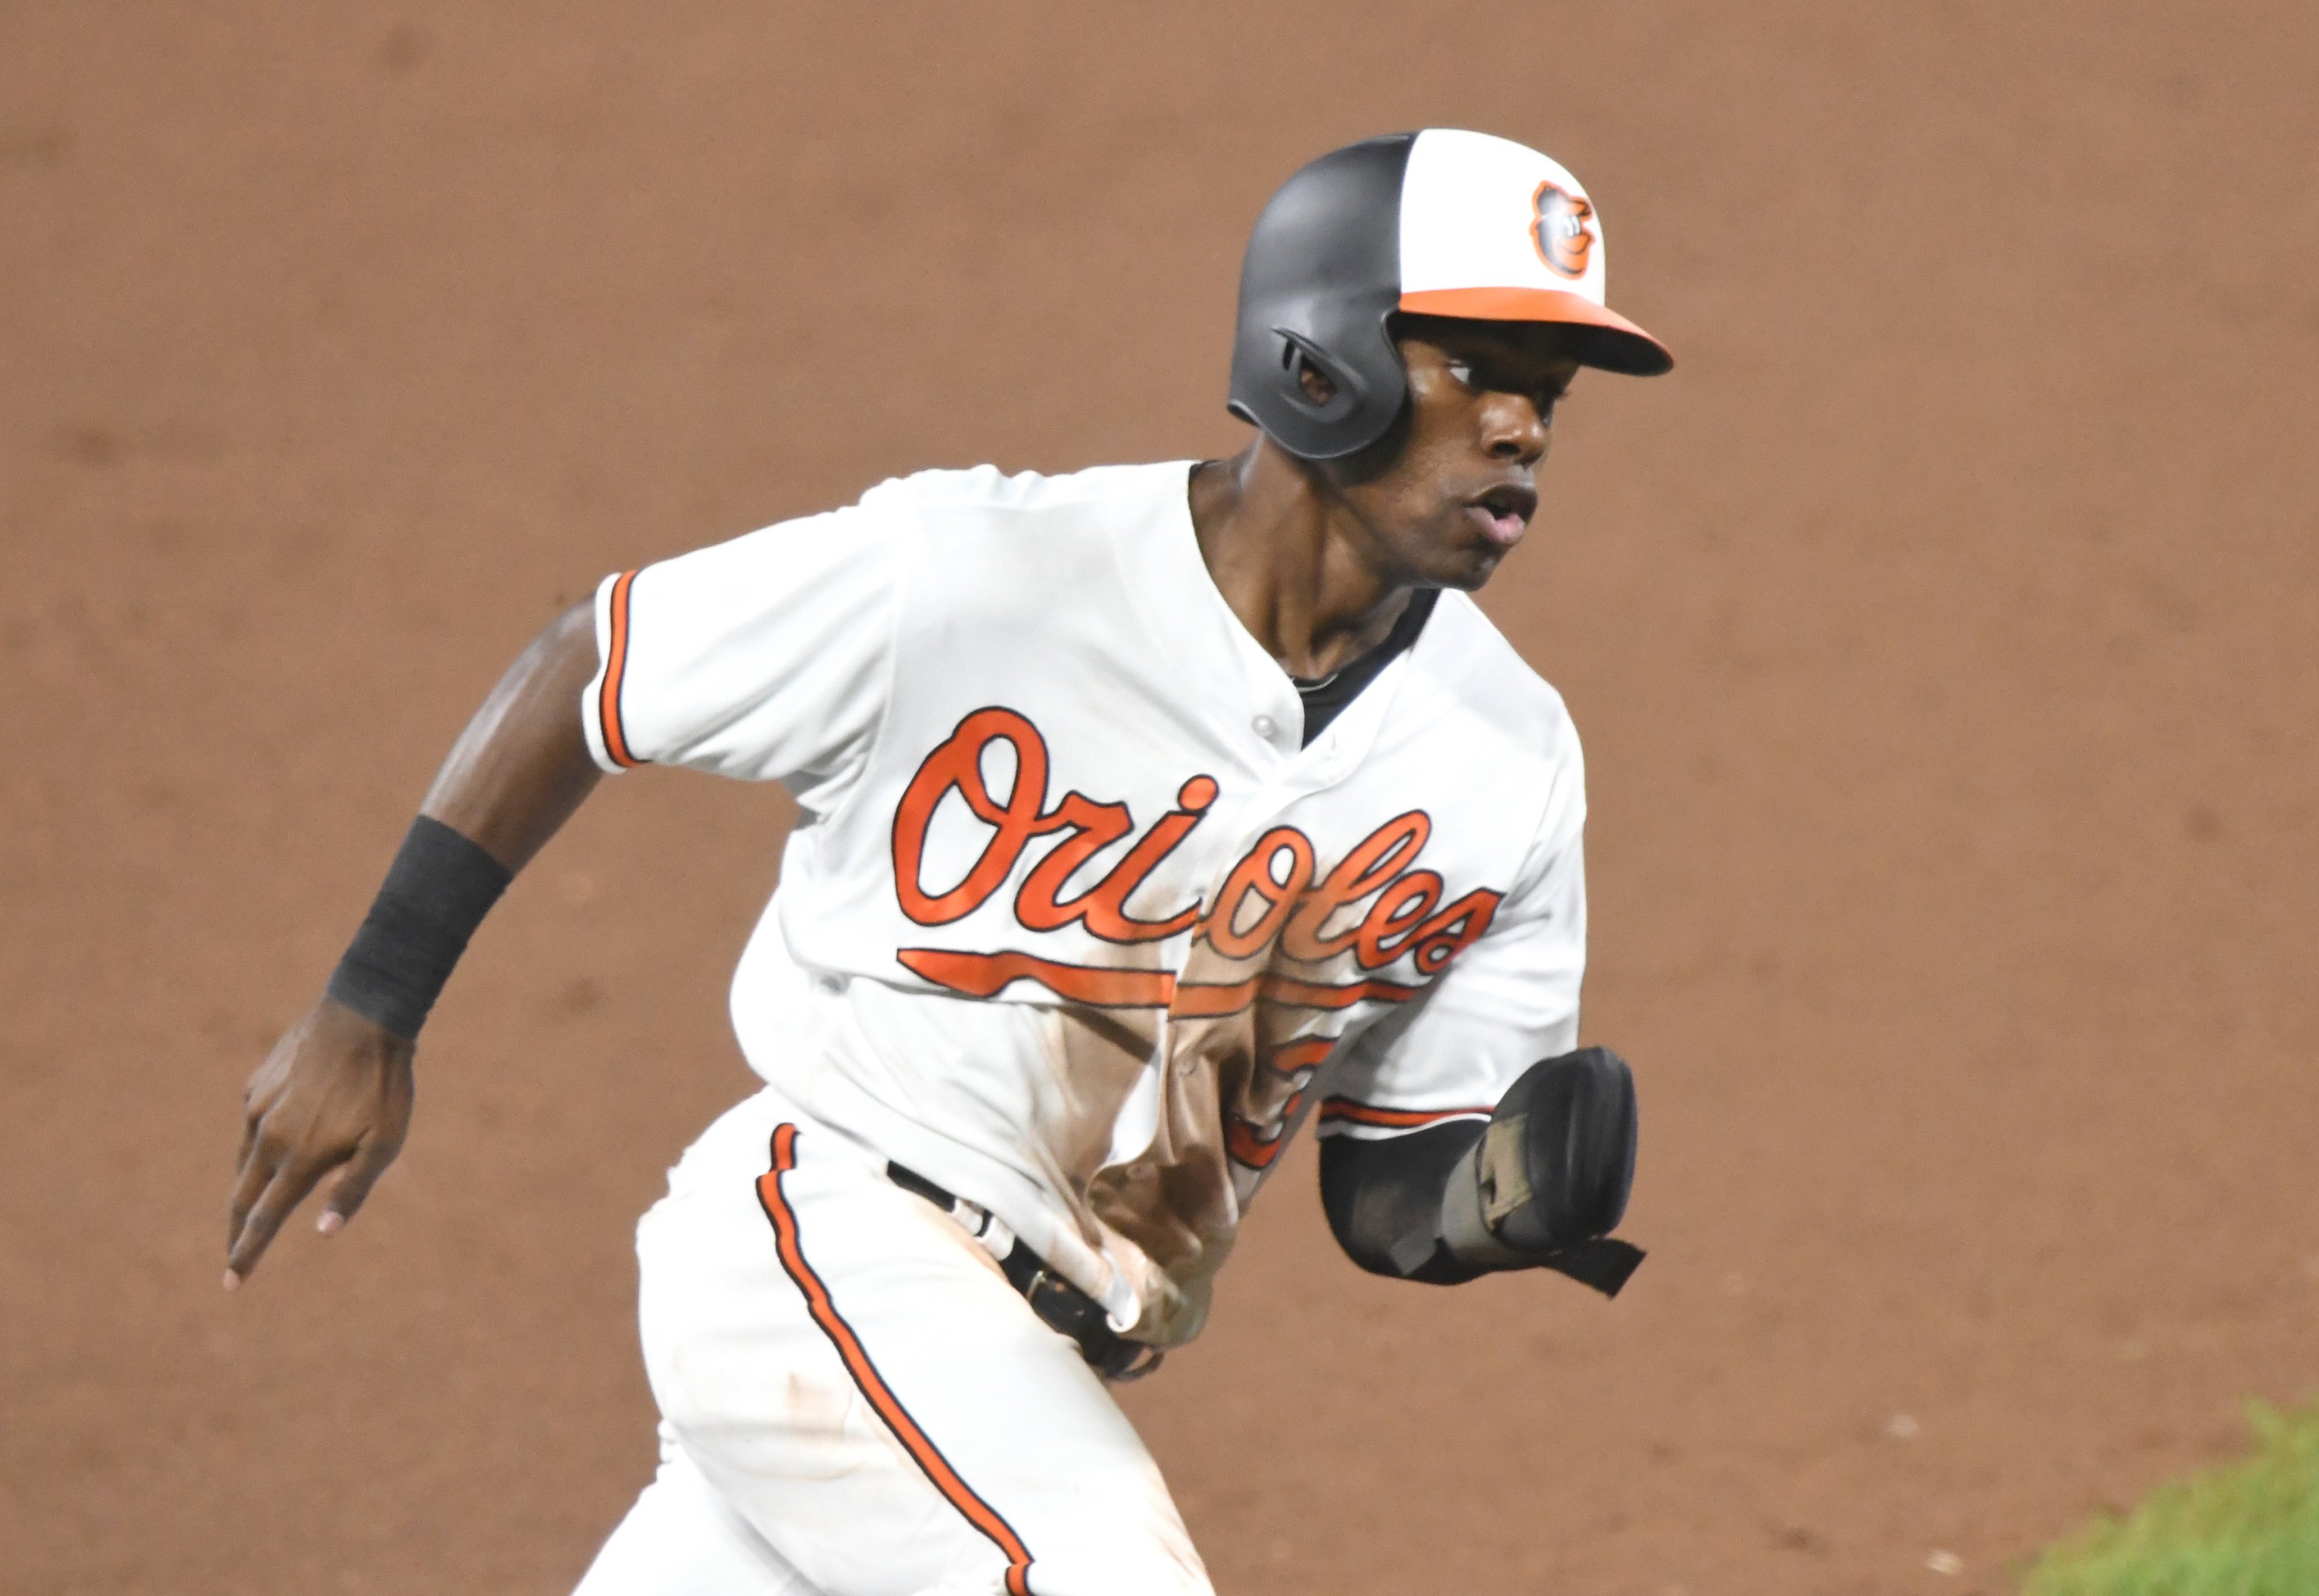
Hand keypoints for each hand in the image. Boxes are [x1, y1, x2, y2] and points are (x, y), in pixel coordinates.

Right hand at [226, 998, 414, 1286]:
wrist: (363, 1017)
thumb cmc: (384, 1087)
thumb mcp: (385, 1144)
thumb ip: (352, 1191)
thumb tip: (322, 1234)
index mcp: (298, 1159)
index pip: (263, 1221)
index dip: (246, 1255)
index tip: (230, 1284)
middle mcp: (267, 1138)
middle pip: (242, 1199)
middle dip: (237, 1233)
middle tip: (234, 1257)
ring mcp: (257, 1109)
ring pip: (246, 1160)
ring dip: (250, 1186)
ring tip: (258, 1207)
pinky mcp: (256, 1085)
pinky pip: (255, 1124)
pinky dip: (263, 1141)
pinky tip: (282, 1137)